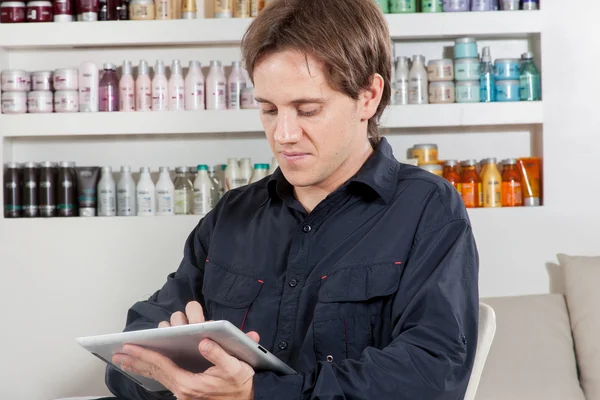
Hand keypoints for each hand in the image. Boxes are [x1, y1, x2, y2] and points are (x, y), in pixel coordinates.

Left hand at [112, 301, 259, 399]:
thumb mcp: (235, 368)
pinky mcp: (187, 392)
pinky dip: (153, 371)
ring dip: (141, 367)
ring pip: (157, 377)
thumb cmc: (241, 385)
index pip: (161, 366)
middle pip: (154, 372)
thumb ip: (219, 354)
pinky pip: (164, 380)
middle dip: (135, 361)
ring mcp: (184, 393)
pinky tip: (148, 368)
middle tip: (118, 354)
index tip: (129, 347)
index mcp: (191, 384)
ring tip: (126, 360)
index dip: (144, 354)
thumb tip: (204, 342)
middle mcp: (183, 390)